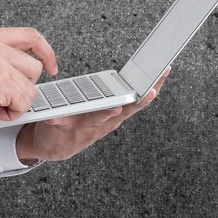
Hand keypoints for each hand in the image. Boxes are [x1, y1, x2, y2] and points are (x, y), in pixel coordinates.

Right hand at [0, 27, 57, 138]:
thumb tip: (32, 64)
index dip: (46, 51)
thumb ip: (1, 56)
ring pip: (31, 89)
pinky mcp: (0, 84)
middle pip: (35, 68)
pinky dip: (10, 113)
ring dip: (14, 102)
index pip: (31, 35)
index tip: (51, 66)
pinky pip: (24, 103)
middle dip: (23, 87)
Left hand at [14, 67, 168, 164]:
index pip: (136, 100)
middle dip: (136, 103)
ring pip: (97, 118)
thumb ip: (112, 96)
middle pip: (122, 111)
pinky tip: (52, 116)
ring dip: (105, 113)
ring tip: (113, 108)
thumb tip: (128, 73)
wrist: (52, 146)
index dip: (152, 87)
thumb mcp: (100, 112)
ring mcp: (84, 127)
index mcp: (112, 115)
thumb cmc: (78, 122)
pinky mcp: (62, 129)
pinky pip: (60, 122)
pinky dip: (57, 118)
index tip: (165, 71)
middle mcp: (102, 122)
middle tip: (150, 92)